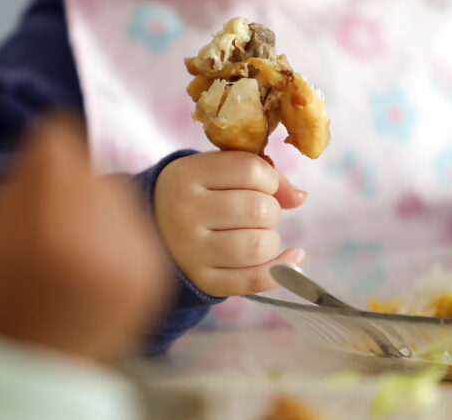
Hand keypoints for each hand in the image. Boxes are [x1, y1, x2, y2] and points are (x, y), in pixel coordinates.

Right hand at [0, 113, 170, 363]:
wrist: (48, 357)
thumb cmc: (10, 289)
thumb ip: (22, 176)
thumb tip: (55, 127)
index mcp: (49, 230)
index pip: (61, 146)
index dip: (53, 143)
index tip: (49, 150)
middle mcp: (100, 240)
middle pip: (93, 171)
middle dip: (75, 179)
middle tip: (59, 207)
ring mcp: (136, 258)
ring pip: (121, 195)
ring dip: (101, 203)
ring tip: (80, 237)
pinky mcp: (157, 272)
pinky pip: (139, 223)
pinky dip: (120, 229)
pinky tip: (101, 252)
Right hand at [153, 151, 306, 297]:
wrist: (152, 232)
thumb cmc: (195, 195)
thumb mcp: (214, 171)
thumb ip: (259, 173)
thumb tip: (300, 197)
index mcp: (186, 176)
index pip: (249, 170)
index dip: (269, 178)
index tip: (263, 185)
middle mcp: (184, 213)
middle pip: (258, 208)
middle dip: (271, 210)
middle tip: (258, 213)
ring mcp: (191, 251)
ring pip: (259, 246)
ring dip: (272, 240)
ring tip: (259, 235)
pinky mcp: (203, 281)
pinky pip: (254, 280)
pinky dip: (282, 270)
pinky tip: (292, 259)